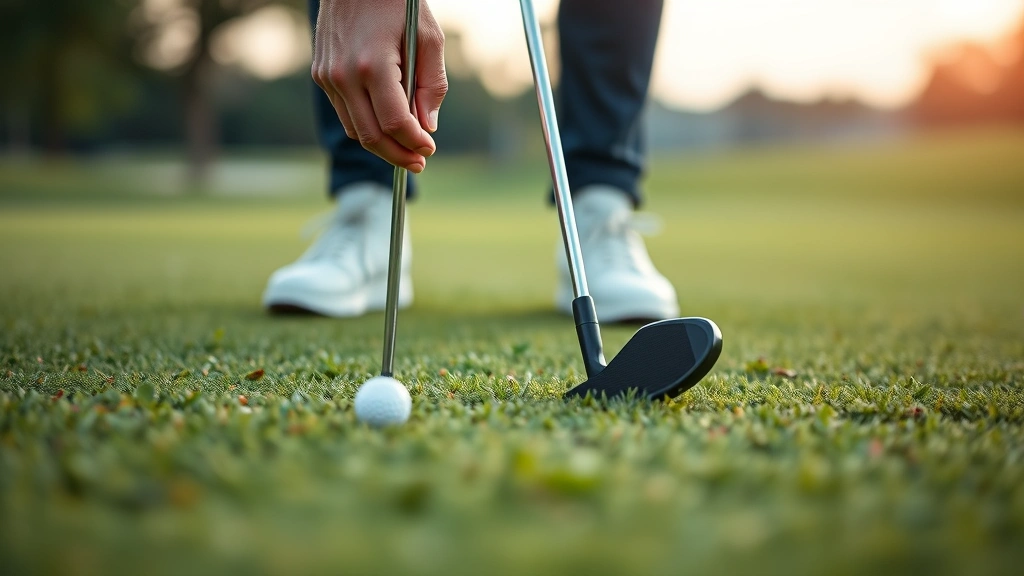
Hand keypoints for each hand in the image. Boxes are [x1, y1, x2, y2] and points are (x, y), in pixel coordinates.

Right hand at [312, 0, 446, 172]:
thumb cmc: (399, 4)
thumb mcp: (429, 38)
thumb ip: (431, 85)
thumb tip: (427, 126)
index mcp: (373, 64)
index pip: (394, 122)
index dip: (414, 142)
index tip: (430, 149)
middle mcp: (344, 74)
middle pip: (371, 136)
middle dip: (398, 155)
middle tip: (419, 162)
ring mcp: (327, 76)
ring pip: (355, 129)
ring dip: (382, 144)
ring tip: (406, 147)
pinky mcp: (321, 74)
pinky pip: (345, 112)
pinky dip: (366, 124)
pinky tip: (386, 123)